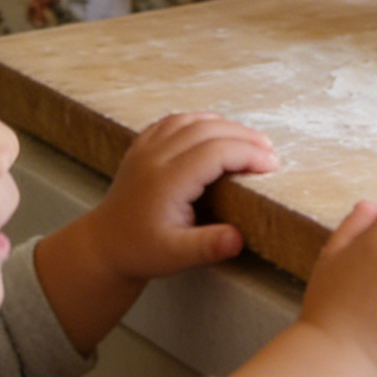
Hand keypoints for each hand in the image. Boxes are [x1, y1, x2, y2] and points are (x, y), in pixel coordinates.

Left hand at [89, 112, 277, 287]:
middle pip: (207, 130)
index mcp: (166, 181)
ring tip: (250, 140)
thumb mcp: (176, 257)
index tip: (272, 165)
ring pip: (191, 119)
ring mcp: (146, 147)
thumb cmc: (140, 252)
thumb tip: (239, 238)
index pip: (215, 153)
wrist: (103, 246)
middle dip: (243, 136)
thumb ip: (207, 246)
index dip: (247, 154)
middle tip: (270, 151)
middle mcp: (155, 156)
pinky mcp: (141, 145)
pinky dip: (200, 120)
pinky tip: (215, 129)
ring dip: (224, 125)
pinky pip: (174, 120)